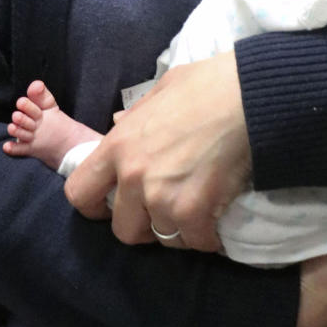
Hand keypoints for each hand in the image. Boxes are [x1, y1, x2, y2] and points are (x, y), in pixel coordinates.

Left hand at [64, 53, 250, 251]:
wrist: (247, 94)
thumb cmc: (206, 85)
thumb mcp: (158, 92)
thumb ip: (134, 117)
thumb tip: (120, 124)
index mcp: (118, 145)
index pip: (79, 193)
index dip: (95, 206)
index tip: (113, 205)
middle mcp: (132, 176)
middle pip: (123, 230)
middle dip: (144, 225)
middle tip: (164, 209)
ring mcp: (162, 197)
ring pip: (163, 237)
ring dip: (180, 228)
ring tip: (197, 209)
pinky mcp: (193, 211)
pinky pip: (196, 241)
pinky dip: (208, 235)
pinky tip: (217, 218)